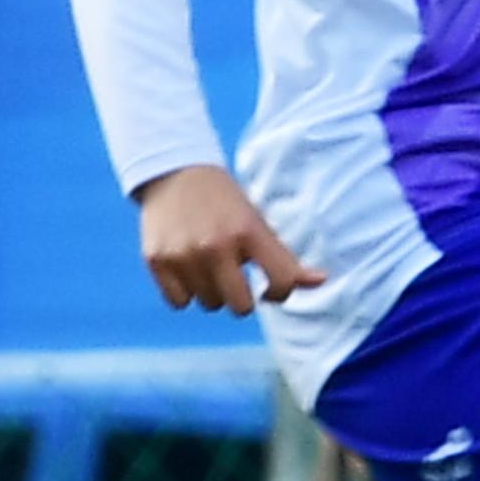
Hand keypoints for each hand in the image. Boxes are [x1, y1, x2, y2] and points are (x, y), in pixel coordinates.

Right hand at [135, 164, 327, 315]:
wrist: (173, 173)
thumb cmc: (225, 203)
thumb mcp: (258, 222)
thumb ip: (286, 257)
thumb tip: (322, 281)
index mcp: (248, 231)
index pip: (281, 282)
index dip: (280, 292)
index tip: (270, 286)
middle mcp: (215, 245)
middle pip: (241, 307)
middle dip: (242, 299)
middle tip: (234, 277)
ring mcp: (183, 254)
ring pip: (209, 304)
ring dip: (212, 291)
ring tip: (207, 263)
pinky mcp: (156, 260)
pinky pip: (179, 302)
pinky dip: (184, 292)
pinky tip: (186, 268)